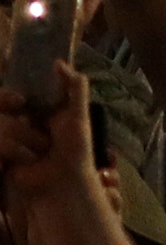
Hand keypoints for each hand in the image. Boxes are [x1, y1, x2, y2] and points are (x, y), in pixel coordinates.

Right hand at [0, 59, 92, 204]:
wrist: (63, 182)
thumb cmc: (75, 149)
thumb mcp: (78, 115)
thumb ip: (75, 87)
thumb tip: (58, 62)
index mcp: (33, 109)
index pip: (8, 95)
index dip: (7, 97)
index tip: (20, 102)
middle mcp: (15, 121)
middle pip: (1, 106)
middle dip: (22, 126)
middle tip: (36, 134)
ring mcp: (4, 138)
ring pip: (2, 126)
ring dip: (25, 140)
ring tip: (38, 152)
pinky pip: (0, 143)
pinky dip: (15, 151)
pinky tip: (26, 160)